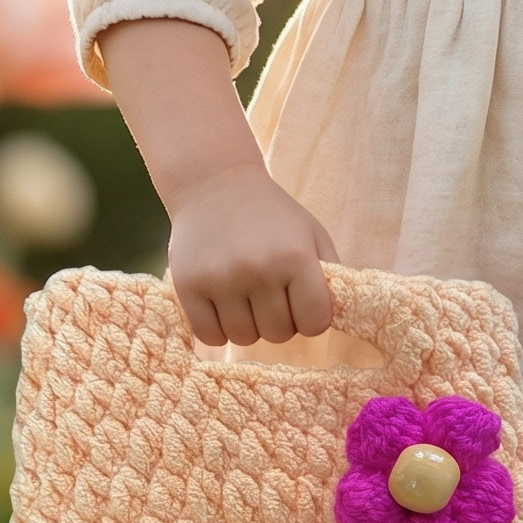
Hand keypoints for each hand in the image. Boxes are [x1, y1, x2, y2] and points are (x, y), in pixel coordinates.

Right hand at [167, 162, 339, 346]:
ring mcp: (221, 279)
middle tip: (269, 295)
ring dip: (248, 326)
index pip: (315, 324)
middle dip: (278, 321)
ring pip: (244, 339)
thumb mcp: (311, 234)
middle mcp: (259, 269)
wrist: (214, 183)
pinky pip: (210, 337)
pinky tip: (222, 306)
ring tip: (245, 296)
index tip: (300, 301)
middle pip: (278, 335)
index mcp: (295, 257)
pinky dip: (218, 330)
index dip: (310, 317)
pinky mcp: (188, 286)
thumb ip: (330, 276)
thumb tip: (334, 320)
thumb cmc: (271, 215)